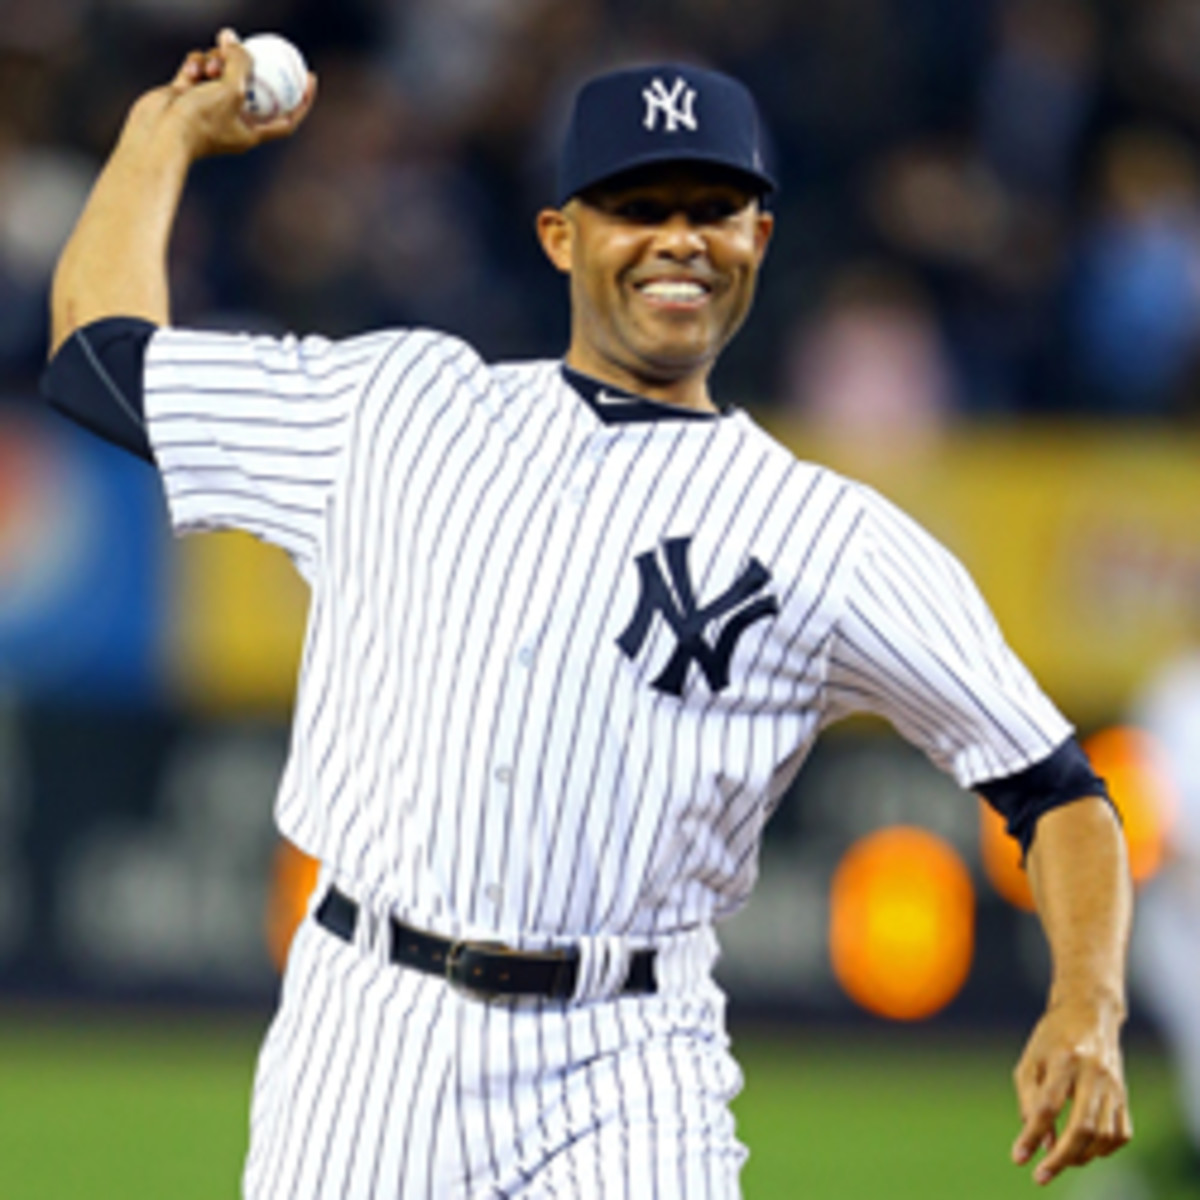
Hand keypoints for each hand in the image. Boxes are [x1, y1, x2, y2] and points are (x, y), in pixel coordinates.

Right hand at [124, 29, 315, 162]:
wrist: (159, 135)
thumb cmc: (199, 121)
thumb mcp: (232, 89)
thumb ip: (240, 62)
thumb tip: (233, 39)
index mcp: (252, 133)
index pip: (287, 118)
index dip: (302, 100)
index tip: (309, 77)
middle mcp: (232, 121)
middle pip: (251, 87)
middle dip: (248, 64)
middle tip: (248, 44)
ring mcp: (208, 107)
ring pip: (222, 73)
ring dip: (217, 62)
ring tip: (210, 67)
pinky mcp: (186, 94)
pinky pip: (198, 70)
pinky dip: (196, 65)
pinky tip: (189, 72)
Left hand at [1011, 997, 1131, 1184]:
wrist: (1089, 1012)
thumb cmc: (1052, 1037)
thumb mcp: (1031, 1059)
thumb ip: (1030, 1099)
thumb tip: (1040, 1143)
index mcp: (1064, 1058)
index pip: (1047, 1106)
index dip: (1031, 1134)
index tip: (1018, 1158)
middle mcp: (1093, 1072)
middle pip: (1082, 1126)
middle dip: (1061, 1158)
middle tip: (1041, 1176)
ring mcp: (1114, 1085)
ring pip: (1103, 1134)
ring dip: (1081, 1156)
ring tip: (1059, 1160)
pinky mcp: (1125, 1094)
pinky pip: (1121, 1133)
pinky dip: (1103, 1149)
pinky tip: (1085, 1150)